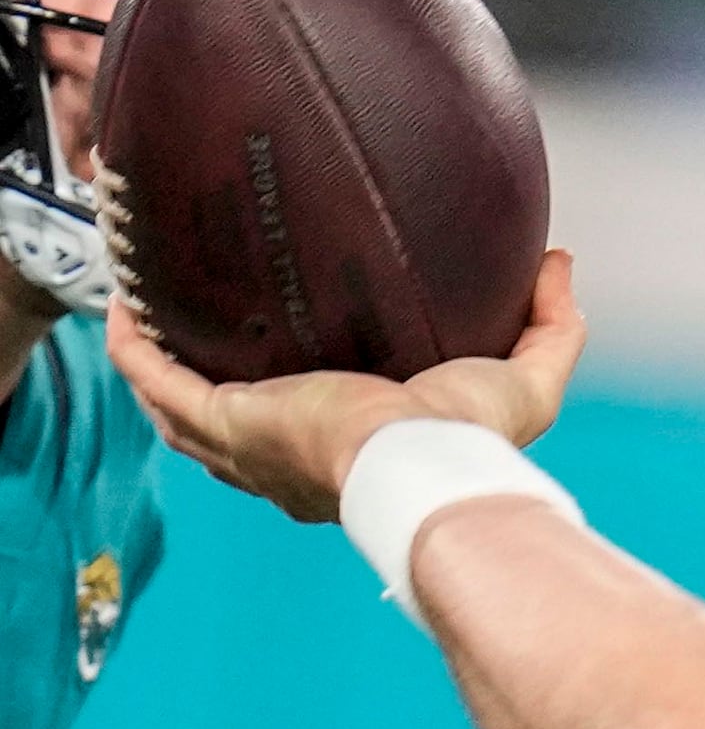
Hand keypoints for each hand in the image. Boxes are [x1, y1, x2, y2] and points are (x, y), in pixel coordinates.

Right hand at [110, 248, 582, 523]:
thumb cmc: (473, 441)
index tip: (286, 342)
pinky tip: (123, 310)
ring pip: (180, 407)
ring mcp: (250, 444)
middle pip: (228, 422)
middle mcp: (289, 456)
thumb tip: (558, 263)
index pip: (307, 425)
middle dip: (203, 376)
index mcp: (350, 450)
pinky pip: (158, 383)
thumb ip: (551, 322)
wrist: (428, 465)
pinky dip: (134, 350)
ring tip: (145, 310)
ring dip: (155, 360)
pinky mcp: (227, 421)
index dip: (287, 393)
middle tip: (193, 319)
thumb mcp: (527, 376)